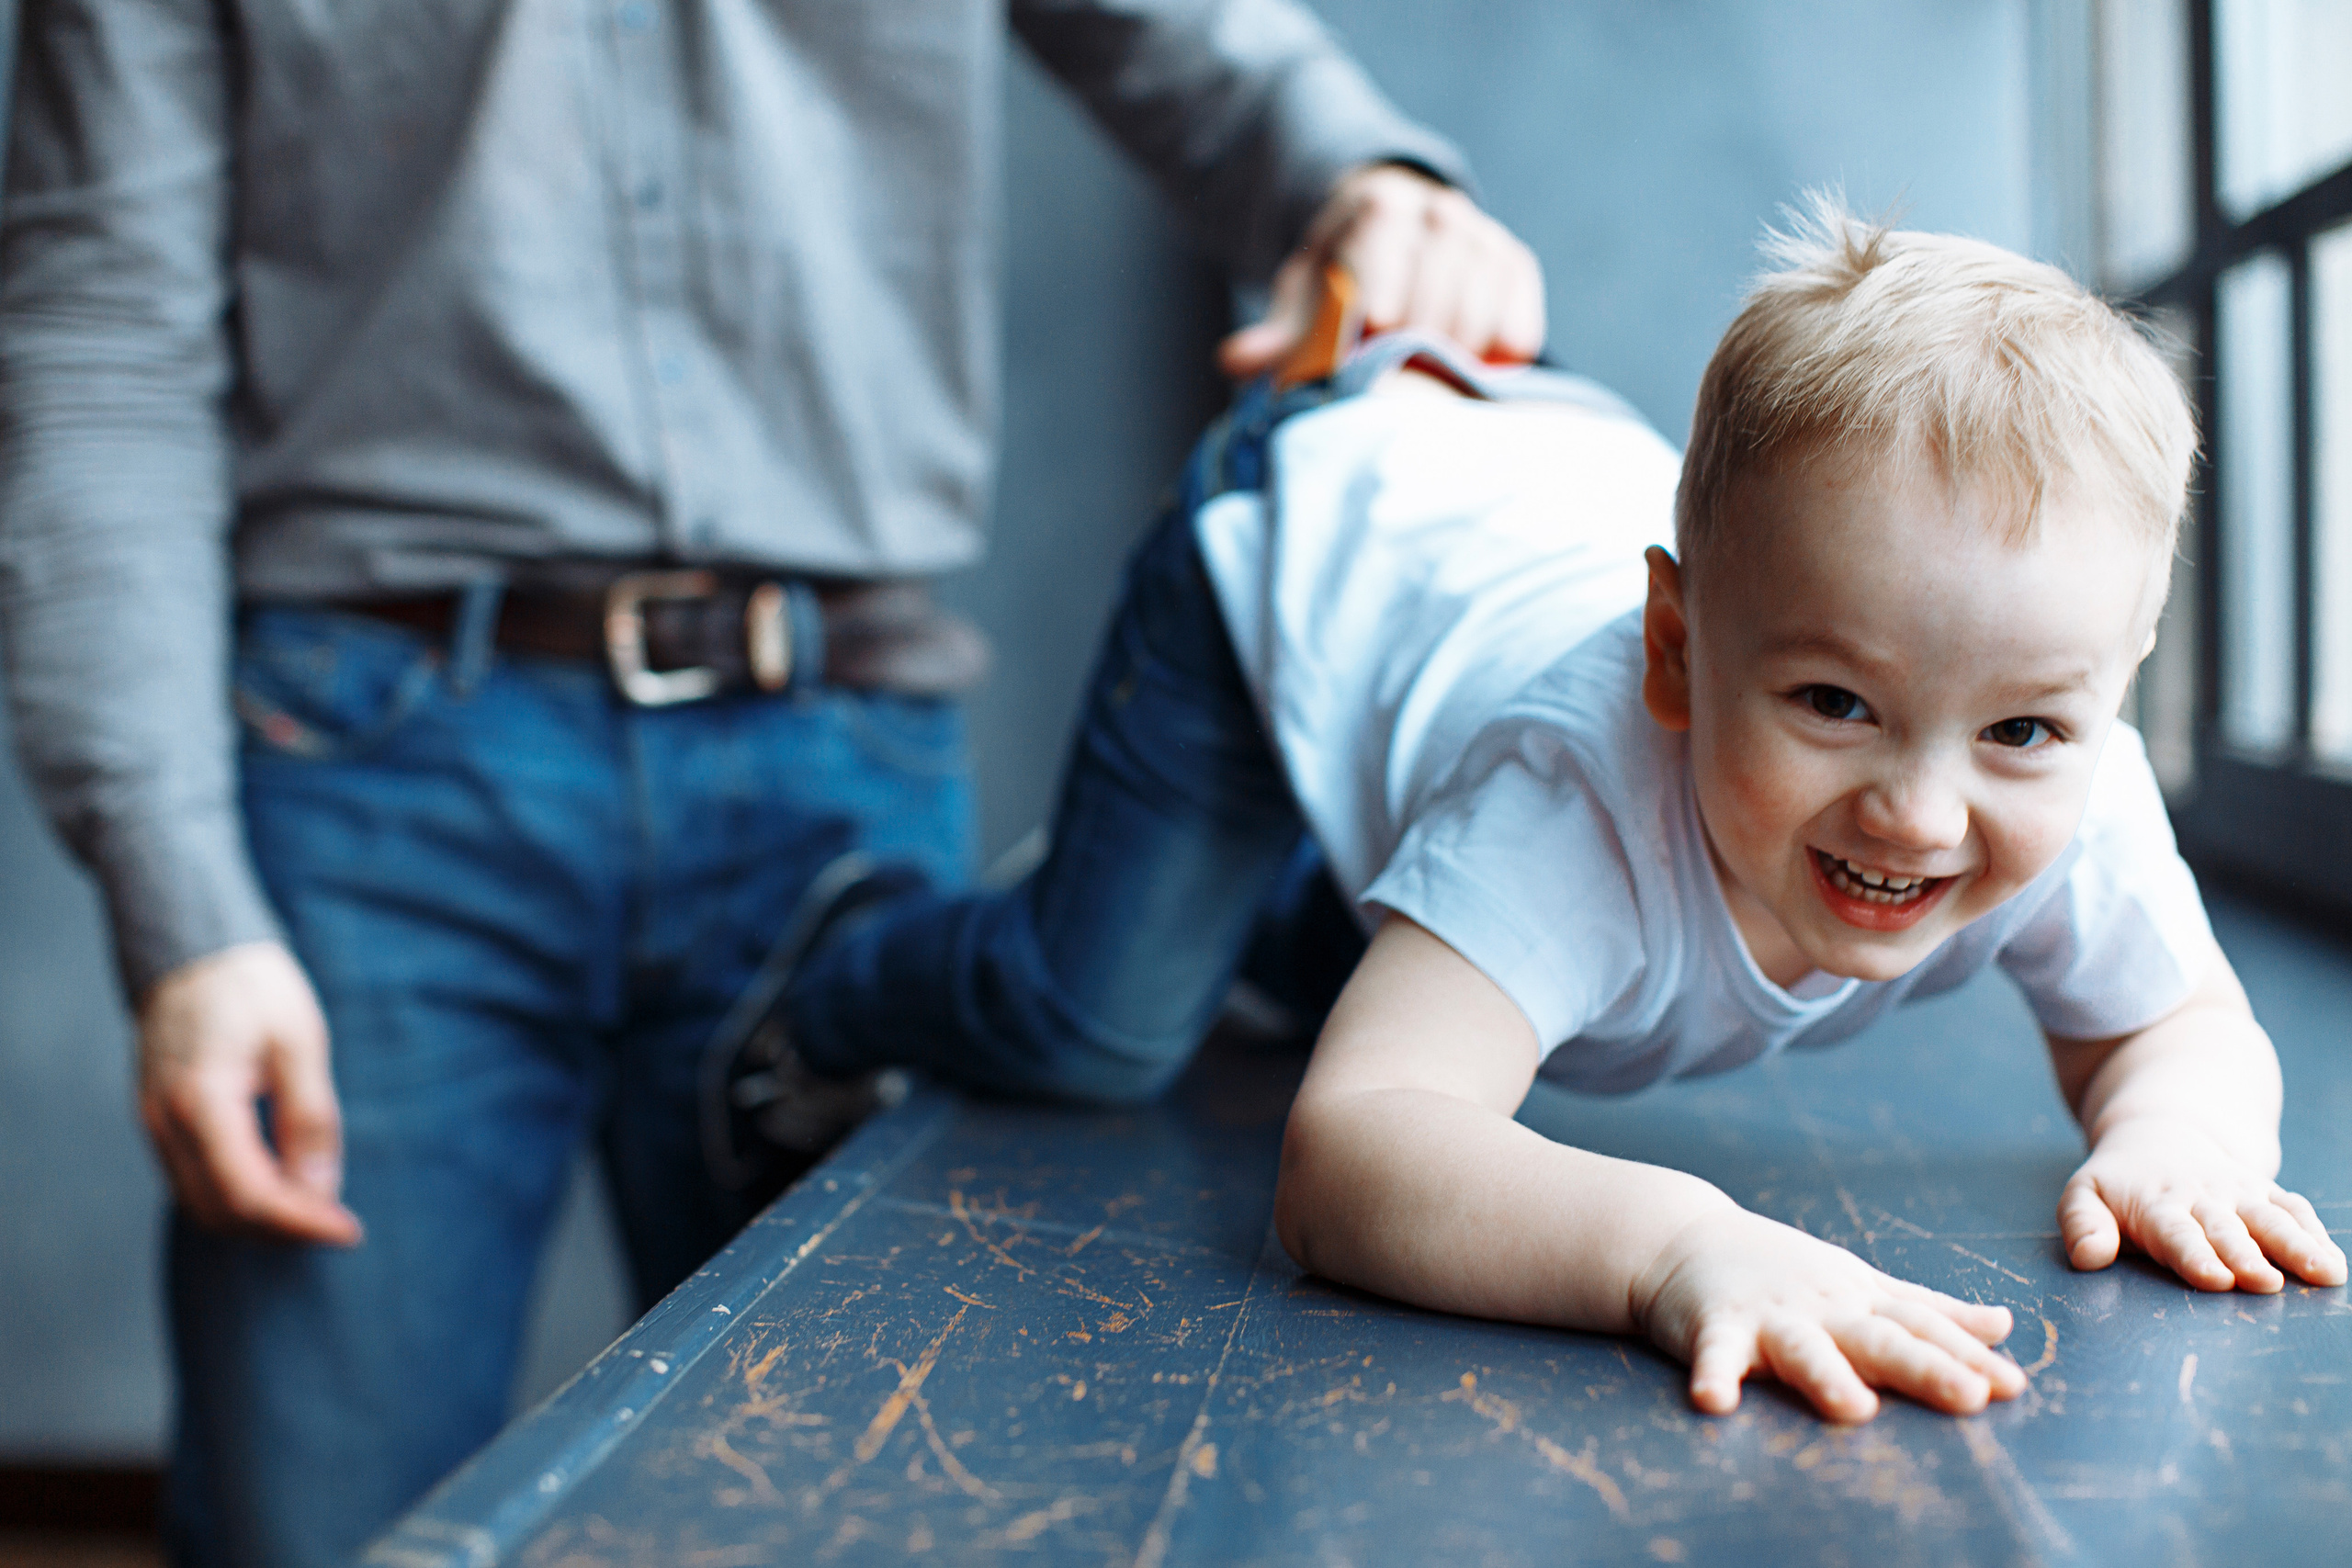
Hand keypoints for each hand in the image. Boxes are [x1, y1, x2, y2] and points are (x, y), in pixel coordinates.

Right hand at [137, 941, 362, 1245]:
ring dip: (259, 1218)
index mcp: (201, 1101)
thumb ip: (310, 1119)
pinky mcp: (158, 1121)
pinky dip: (236, 1195)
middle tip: (338, 1221)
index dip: (301, 1222)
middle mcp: (165, 1122)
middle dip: (282, 1229)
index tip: (349, 1230)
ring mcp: (154, 1124)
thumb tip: (322, 1189)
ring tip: (316, 1205)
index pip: (249, 1193)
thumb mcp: (300, 1044)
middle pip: (221, 1212)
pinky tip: (280, 1181)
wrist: (196, 949)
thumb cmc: (252, 988)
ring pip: (201, 1204)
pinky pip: (192, 1181)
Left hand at [1218, 163, 1544, 377]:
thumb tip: (1236, 362)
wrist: (1394, 239)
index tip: (1374, 340)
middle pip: (1436, 288)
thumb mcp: (1304, 297)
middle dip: (1415, 339)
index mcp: (1380, 208)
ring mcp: (1482, 236)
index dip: (1377, 312)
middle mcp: (1439, 212)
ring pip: (1482, 303)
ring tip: (1434, 377)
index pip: (1385, 266)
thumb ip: (1278, 332)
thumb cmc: (1343, 279)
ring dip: (1458, 350)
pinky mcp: (1515, 265)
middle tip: (1401, 375)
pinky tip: (1477, 367)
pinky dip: (1500, 350)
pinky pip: (1518, 318)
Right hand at [1635, 1206, 2024, 1422]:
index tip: (2013, 1387)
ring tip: (1855, 1410)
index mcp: (1861, 1302)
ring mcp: (1769, 1316)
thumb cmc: (1784, 1271)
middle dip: (1925, 1367)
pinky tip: (1715, 1402)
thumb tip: (2005, 1326)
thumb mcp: (1862, 1284)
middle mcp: (1823, 1308)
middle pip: (1879, 1339)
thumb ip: (1931, 1311)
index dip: (1967, 1356)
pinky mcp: (1714, 1325)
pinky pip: (1715, 1354)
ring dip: (1827, 1376)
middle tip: (1970, 1397)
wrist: (1684, 1237)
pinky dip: (1714, 1375)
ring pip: (1803, 1348)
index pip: (1922, 1328)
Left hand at [2060, 1116, 2344, 1291]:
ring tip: (2323, 1273)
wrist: (2159, 1138)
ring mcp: (2239, 1195)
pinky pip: (2294, 1210)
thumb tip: (2087, 1258)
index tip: (2215, 1279)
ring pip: (2270, 1219)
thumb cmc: (2118, 1185)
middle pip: (2227, 1231)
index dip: (2194, 1256)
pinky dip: (2315, 1234)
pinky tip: (2333, 1263)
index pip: (2175, 1233)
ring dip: (2296, 1246)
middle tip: (2266, 1283)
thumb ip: (2082, 1225)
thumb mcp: (2084, 1195)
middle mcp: (2202, 1199)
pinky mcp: (2266, 1194)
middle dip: (2246, 1256)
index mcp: (2156, 1205)